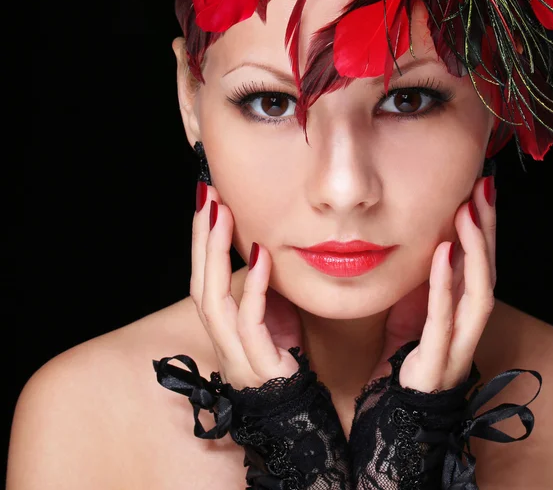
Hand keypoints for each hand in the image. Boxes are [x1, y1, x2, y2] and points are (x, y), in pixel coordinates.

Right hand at [190, 182, 303, 389]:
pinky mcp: (258, 364)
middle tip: (207, 197)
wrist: (297, 411)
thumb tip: (261, 249)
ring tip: (222, 217)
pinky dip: (253, 288)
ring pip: (213, 300)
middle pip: (199, 282)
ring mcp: (235, 353)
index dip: (200, 240)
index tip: (206, 202)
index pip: (202, 277)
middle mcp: (220, 338)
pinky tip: (260, 257)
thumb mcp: (270, 315)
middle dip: (201, 238)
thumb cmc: (283, 358)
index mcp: (220, 325)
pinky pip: (250, 322)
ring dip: (215, 255)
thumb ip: (259, 287)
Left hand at [372, 175, 495, 391]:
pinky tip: (441, 252)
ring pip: (478, 293)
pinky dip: (443, 284)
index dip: (484, 229)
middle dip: (488, 230)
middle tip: (483, 189)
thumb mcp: (416, 306)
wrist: (395, 407)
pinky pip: (442, 318)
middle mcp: (468, 325)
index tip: (480, 189)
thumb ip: (430, 279)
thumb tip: (434, 239)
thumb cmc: (406, 353)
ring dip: (475, 251)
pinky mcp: (437, 360)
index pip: (480, 264)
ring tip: (468, 213)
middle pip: (487, 272)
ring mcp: (457, 344)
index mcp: (463, 311)